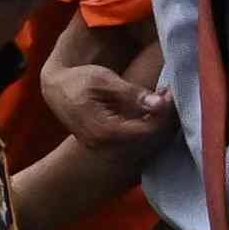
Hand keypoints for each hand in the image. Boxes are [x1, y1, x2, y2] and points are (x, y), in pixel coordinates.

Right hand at [31, 50, 165, 153]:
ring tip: (162, 104)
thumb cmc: (79, 80)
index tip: (171, 95)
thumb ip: (132, 93)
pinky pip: (135, 144)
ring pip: (143, 144)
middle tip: (170, 98)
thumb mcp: (103, 80)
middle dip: (163, 120)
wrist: (57, 89)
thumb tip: (160, 102)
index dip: (163, 114)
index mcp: (105, 131)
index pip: (147, 130)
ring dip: (156, 125)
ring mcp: (105, 149)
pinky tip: (151, 115)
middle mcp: (105, 146)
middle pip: (147, 140)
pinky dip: (147, 129)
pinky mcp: (107, 148)